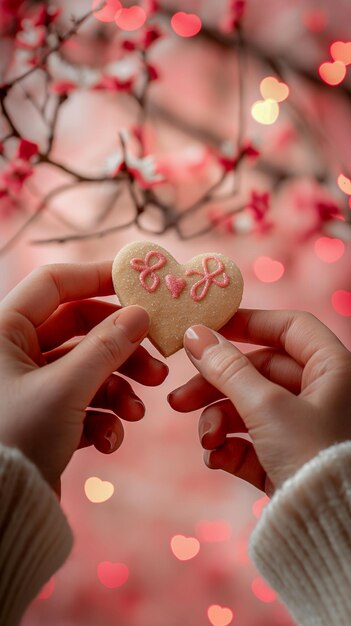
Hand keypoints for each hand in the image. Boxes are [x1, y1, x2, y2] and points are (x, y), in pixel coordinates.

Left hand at [0, 262, 167, 494]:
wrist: (0, 511)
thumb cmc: (16, 439)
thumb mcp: (66, 389)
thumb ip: (107, 347)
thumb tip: (140, 313)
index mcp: (4, 331)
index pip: (55, 283)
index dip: (98, 277)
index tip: (139, 285)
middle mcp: (15, 352)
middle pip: (82, 330)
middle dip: (123, 350)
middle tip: (158, 366)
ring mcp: (31, 385)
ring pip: (88, 369)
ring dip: (119, 389)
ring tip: (138, 412)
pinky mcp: (44, 415)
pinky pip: (82, 402)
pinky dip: (102, 418)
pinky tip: (109, 441)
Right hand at [169, 310, 350, 494]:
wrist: (332, 531)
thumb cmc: (313, 457)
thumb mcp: (266, 406)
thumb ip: (228, 368)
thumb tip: (196, 335)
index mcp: (332, 369)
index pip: (288, 328)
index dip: (249, 323)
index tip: (208, 330)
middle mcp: (322, 394)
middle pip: (258, 372)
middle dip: (216, 386)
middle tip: (179, 399)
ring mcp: (305, 429)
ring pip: (250, 409)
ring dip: (219, 421)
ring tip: (205, 440)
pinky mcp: (289, 460)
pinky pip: (253, 443)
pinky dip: (231, 447)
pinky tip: (217, 459)